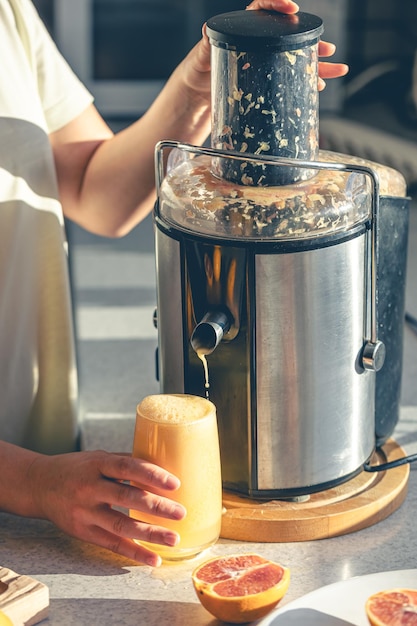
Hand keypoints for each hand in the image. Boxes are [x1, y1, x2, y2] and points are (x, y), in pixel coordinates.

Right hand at [29, 450, 185, 566]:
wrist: (40, 485)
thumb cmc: (77, 468)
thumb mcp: (98, 458)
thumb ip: (125, 463)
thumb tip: (162, 468)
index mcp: (96, 464)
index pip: (127, 467)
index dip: (151, 475)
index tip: (174, 483)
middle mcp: (89, 488)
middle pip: (126, 498)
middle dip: (156, 507)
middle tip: (180, 513)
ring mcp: (84, 512)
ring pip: (120, 525)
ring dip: (150, 534)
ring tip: (174, 539)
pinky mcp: (82, 531)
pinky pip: (111, 544)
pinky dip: (134, 552)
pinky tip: (153, 558)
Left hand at [181, 0, 347, 98]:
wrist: (197, 95)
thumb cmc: (197, 72)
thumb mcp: (199, 57)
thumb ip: (205, 43)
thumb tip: (207, 29)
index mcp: (244, 30)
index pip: (263, 10)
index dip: (279, 6)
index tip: (293, 9)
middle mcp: (259, 43)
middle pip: (291, 36)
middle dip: (312, 41)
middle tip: (327, 48)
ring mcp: (266, 63)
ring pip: (297, 59)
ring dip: (319, 65)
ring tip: (336, 69)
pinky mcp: (267, 81)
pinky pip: (292, 79)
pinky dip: (306, 83)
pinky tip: (318, 86)